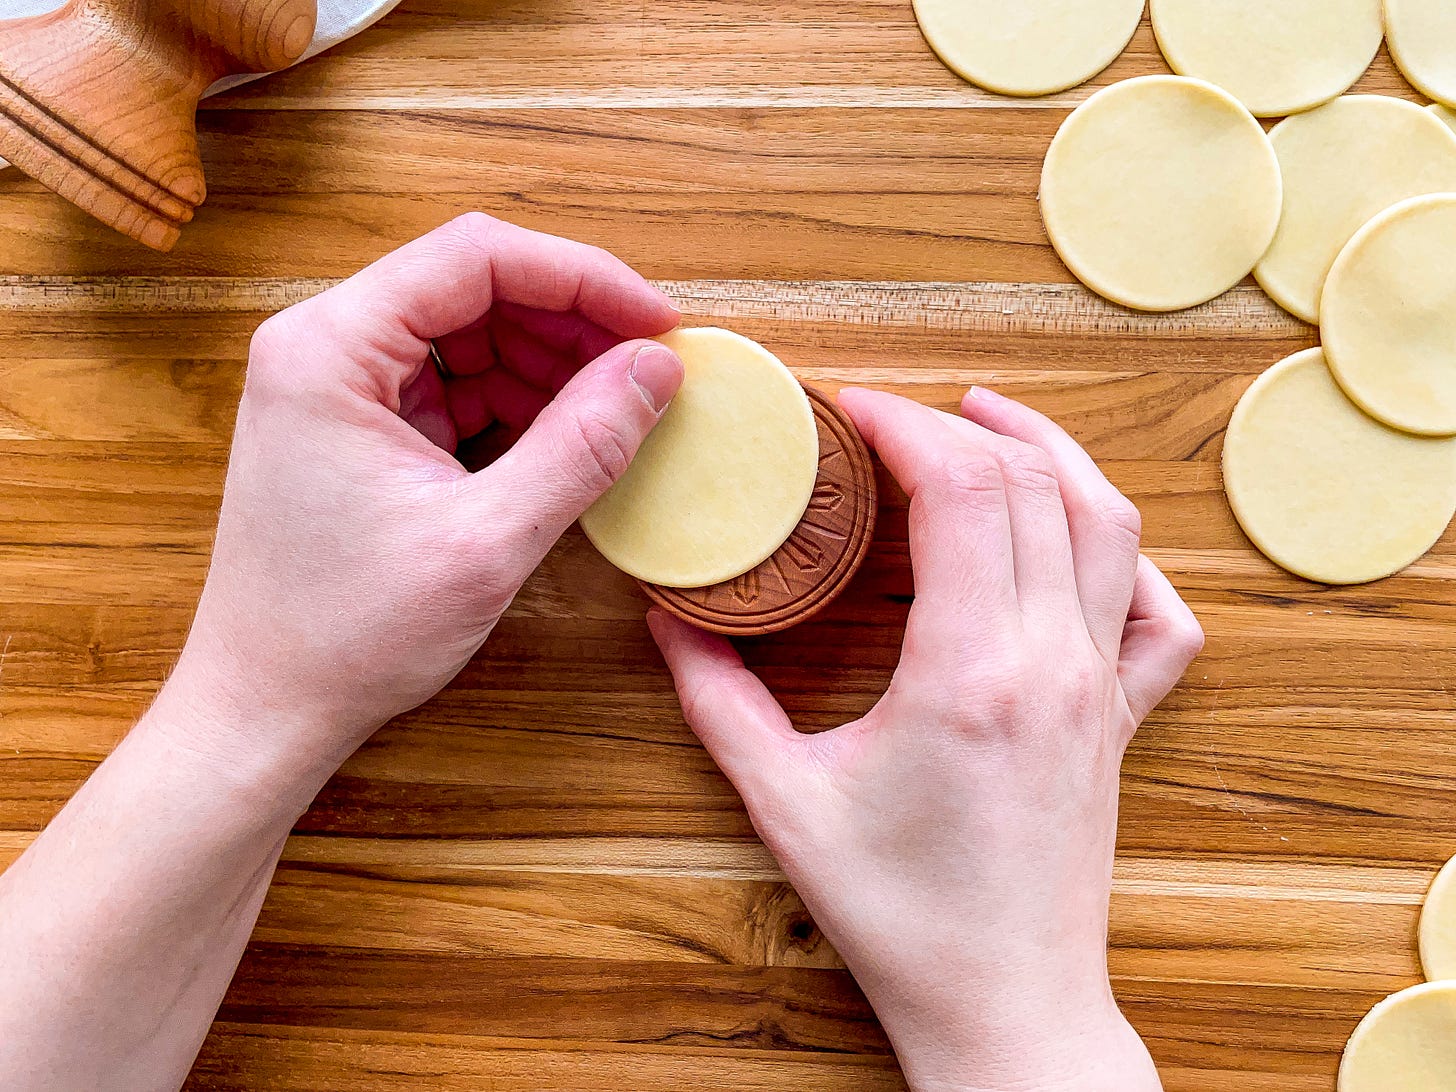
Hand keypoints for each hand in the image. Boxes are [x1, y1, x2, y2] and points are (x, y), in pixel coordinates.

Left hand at [167, 212, 682, 803]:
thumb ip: (582, 445)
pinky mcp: (358, 425)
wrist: (268, 706)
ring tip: (614, 409)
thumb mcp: (487, 540)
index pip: (475, 257)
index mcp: (330, 348)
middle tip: (649, 370)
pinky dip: (516, 402)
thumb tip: (658, 370)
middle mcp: (323, 346)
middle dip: (571, 320)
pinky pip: (453, 383)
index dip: (583, 278)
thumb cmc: (349, 633)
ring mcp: (337, 385)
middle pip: (473, 285)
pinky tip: (565, 437)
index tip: (658, 322)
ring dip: (549, 361)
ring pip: (469, 331)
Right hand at [649, 387, 1202, 1090]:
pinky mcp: (1121, 719)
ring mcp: (1100, 688)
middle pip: (1031, 483)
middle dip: (961, 424)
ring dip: (1054, 453)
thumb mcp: (783, 804)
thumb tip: (670, 621)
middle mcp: (1052, 662)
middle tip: (896, 417)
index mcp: (969, 671)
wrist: (1003, 1003)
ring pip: (1110, 524)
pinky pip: (1159, 612)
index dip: (904, 424)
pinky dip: (1127, 553)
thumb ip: (716, 702)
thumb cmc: (899, 916)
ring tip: (993, 419)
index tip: (852, 407)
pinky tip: (1082, 539)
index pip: (961, 488)